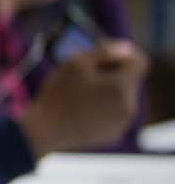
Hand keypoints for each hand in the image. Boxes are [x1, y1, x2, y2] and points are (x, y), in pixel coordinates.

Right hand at [20, 39, 146, 155]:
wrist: (44, 131)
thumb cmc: (57, 94)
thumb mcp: (75, 63)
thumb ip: (104, 52)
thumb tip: (125, 49)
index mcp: (121, 87)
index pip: (139, 63)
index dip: (123, 55)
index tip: (105, 53)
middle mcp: (128, 106)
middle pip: (129, 81)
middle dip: (112, 74)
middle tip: (86, 73)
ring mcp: (121, 123)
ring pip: (122, 98)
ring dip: (107, 91)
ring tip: (80, 93)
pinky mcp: (112, 134)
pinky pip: (114, 114)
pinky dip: (103, 108)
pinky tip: (81, 109)